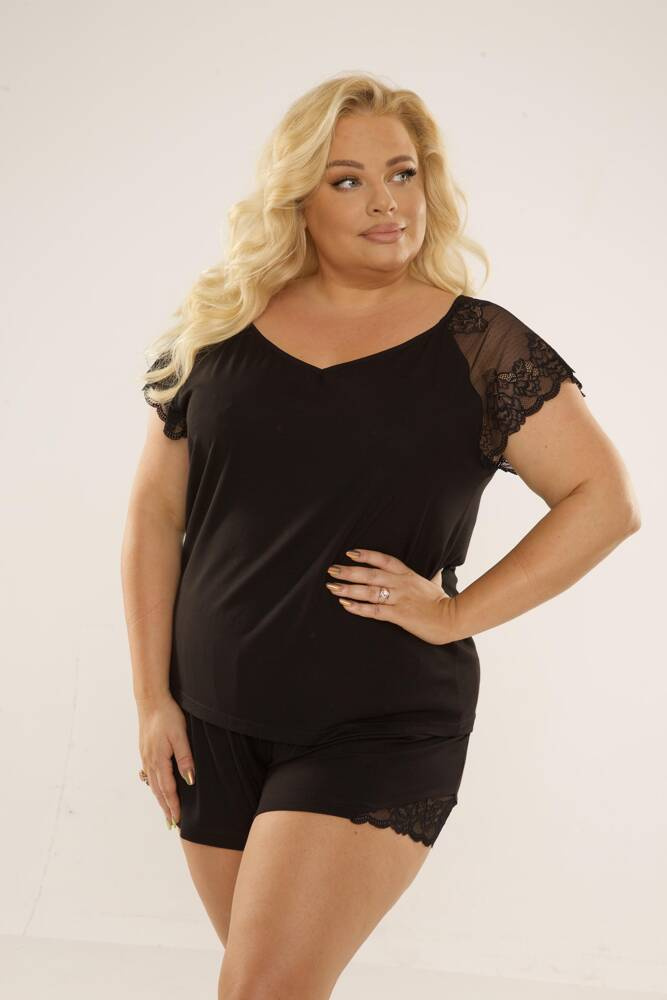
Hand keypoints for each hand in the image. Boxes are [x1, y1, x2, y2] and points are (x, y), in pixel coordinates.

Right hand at [136, 694, 194, 828]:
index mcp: (159, 759)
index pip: (167, 789)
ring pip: (152, 783)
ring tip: (166, 810)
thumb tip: (189, 780)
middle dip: (165, 807)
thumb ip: (185, 758)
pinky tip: (156, 787)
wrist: (151, 699)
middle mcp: (150, 760)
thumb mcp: (180, 735)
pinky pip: (149, 773)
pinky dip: (154, 785)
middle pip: (157, 790)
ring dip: (159, 798)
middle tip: (171, 824)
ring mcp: (145, 755)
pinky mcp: (145, 749)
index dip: (173, 806)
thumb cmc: (167, 715)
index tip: (177, 821)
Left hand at [325, 548, 456, 645]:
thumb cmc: (442, 602)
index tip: (350, 553)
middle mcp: (401, 584)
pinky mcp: (399, 615)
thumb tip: (440, 568)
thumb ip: (433, 575)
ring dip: (349, 589)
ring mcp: (399, 599)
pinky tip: (346, 605)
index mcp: (408, 575)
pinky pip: (375, 611)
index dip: (367, 555)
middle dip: (350, 571)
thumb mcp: (435, 583)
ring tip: (332, 587)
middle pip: (371, 574)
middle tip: (332, 569)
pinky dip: (359, 608)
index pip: (384, 560)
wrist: (452, 618)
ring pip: (370, 592)